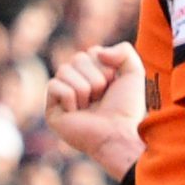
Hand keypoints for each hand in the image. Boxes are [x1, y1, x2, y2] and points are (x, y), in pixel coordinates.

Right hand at [46, 42, 147, 178]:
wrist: (118, 134)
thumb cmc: (126, 108)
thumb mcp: (134, 73)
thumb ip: (124, 51)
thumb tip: (97, 53)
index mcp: (93, 73)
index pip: (92, 52)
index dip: (106, 67)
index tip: (112, 86)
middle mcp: (76, 82)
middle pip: (77, 58)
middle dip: (95, 78)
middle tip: (101, 98)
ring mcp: (62, 96)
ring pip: (64, 70)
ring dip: (84, 89)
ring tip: (90, 107)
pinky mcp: (51, 110)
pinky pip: (54, 85)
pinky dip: (70, 98)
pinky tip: (76, 113)